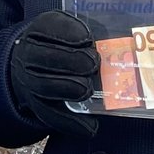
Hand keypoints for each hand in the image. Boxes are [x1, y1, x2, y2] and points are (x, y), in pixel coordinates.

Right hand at [7, 10, 101, 138]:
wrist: (27, 66)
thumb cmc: (56, 45)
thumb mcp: (65, 30)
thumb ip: (85, 32)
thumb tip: (125, 37)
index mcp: (38, 31)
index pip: (50, 27)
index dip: (69, 33)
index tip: (87, 39)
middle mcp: (28, 55)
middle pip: (45, 57)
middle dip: (72, 61)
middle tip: (93, 64)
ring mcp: (30, 82)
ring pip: (45, 86)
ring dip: (70, 88)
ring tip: (87, 90)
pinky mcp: (36, 105)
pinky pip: (51, 116)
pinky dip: (72, 123)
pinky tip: (91, 127)